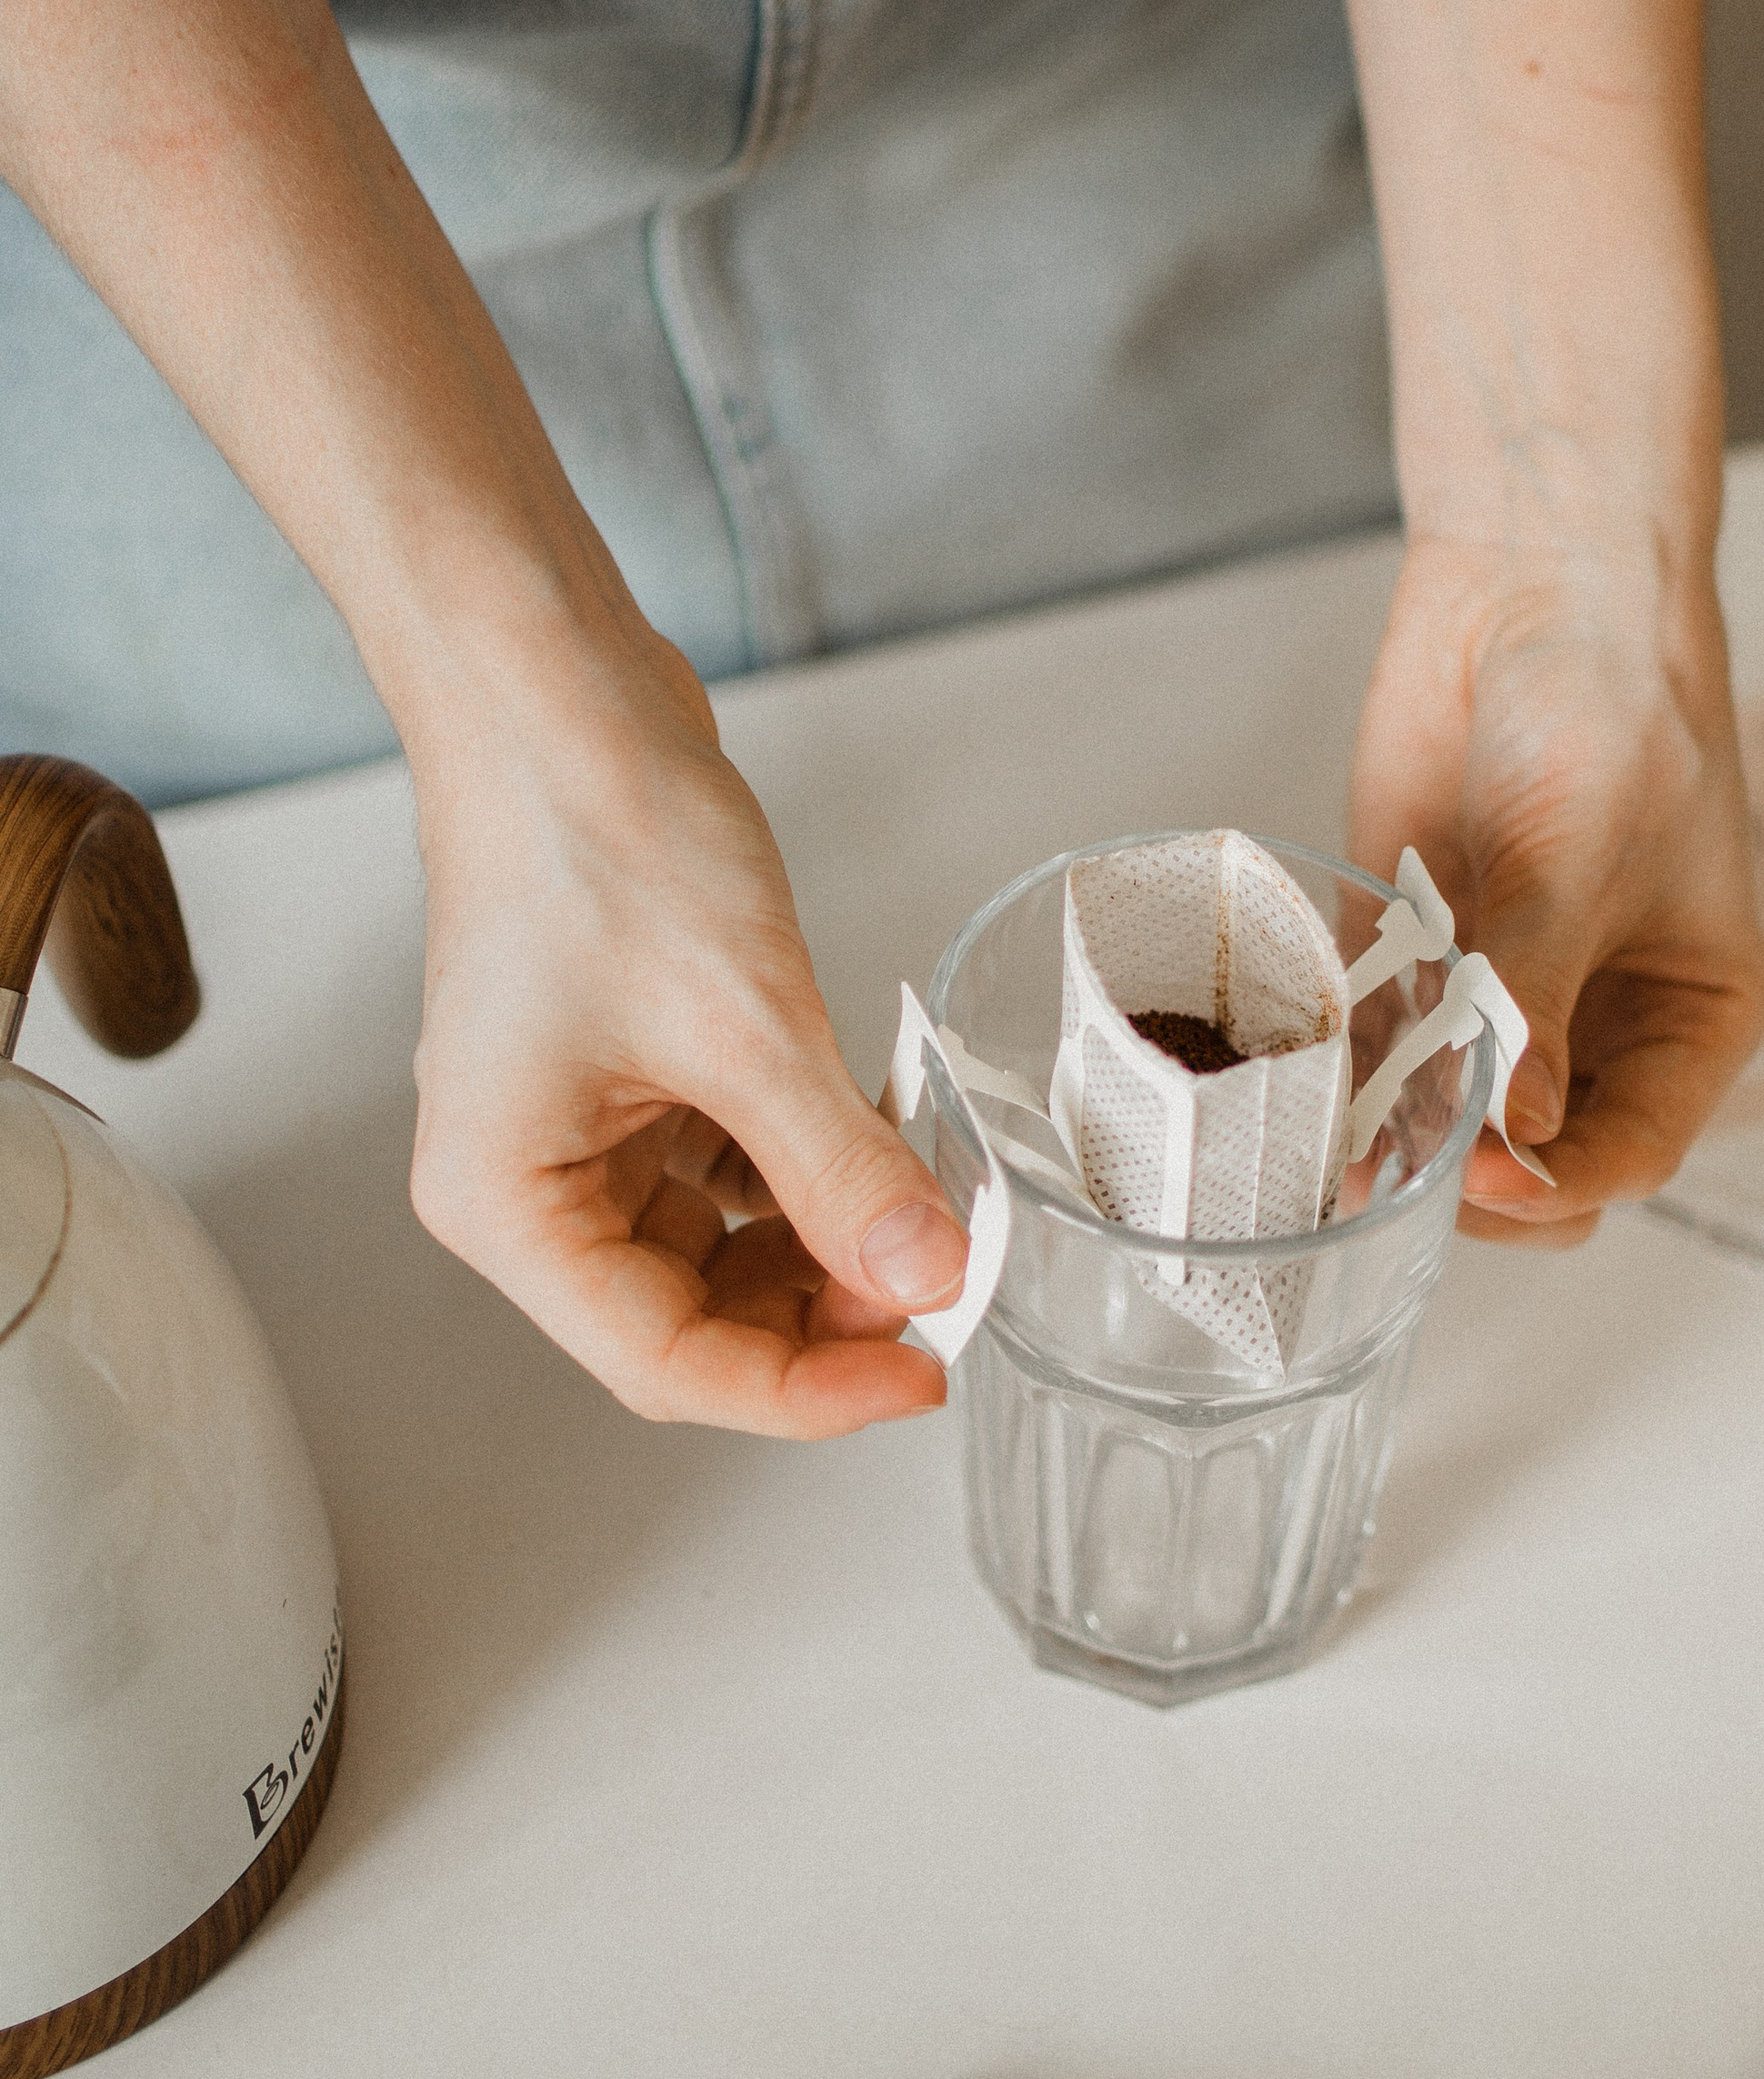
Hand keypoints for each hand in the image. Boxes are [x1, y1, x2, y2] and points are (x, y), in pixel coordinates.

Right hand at [405, 633, 965, 1432]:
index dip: (803, 1390)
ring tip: (931, 1199)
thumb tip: (930, 1274)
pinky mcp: (631, 1066)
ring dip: (826, 1236)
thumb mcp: (745, 1024)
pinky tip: (889, 1132)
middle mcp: (528, 1179)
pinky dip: (811, 1162)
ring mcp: (578, 1122)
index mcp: (506, 1202)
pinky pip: (731, 1161)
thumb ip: (840, 1170)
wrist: (553, 687)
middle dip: (823, 1309)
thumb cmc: (594, 833)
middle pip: (691, 1314)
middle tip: (943, 1272)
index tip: (920, 1374)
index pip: (664, 1363)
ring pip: (722, 1244)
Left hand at [1350, 528, 1763, 1238]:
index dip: (1560, 1184)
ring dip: (1391, 1139)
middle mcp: (1593, 1025)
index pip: (1631, 1153)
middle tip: (1402, 1160)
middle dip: (1471, 1179)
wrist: (1534, 588)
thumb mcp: (1584, 859)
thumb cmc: (1616, 706)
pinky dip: (1341, 1073)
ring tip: (1335, 1146)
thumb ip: (1535, 993)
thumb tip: (1511, 1129)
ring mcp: (1498, 996)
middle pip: (1534, 1164)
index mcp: (1686, 1018)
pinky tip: (1305, 1083)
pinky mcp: (1412, 955)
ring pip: (1444, 1123)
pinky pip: (1374, 1048)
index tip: (1488, 1182)